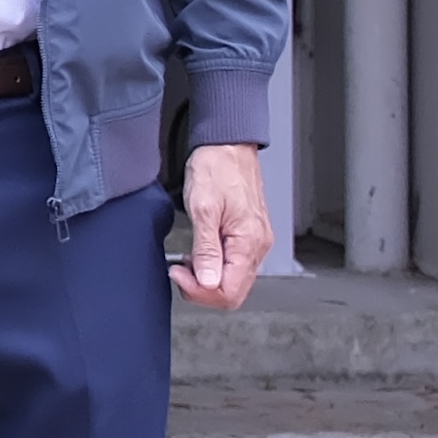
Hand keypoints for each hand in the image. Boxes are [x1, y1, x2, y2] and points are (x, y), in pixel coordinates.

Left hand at [170, 141, 273, 308]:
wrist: (227, 145)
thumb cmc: (217, 168)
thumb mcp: (203, 209)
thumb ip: (206, 249)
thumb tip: (208, 282)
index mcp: (249, 242)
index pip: (230, 293)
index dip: (201, 292)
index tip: (179, 274)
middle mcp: (258, 245)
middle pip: (233, 292)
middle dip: (202, 288)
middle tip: (180, 270)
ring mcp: (255, 241)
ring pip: (233, 280)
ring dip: (207, 278)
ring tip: (187, 260)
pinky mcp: (249, 235)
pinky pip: (234, 264)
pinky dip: (214, 265)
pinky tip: (199, 253)